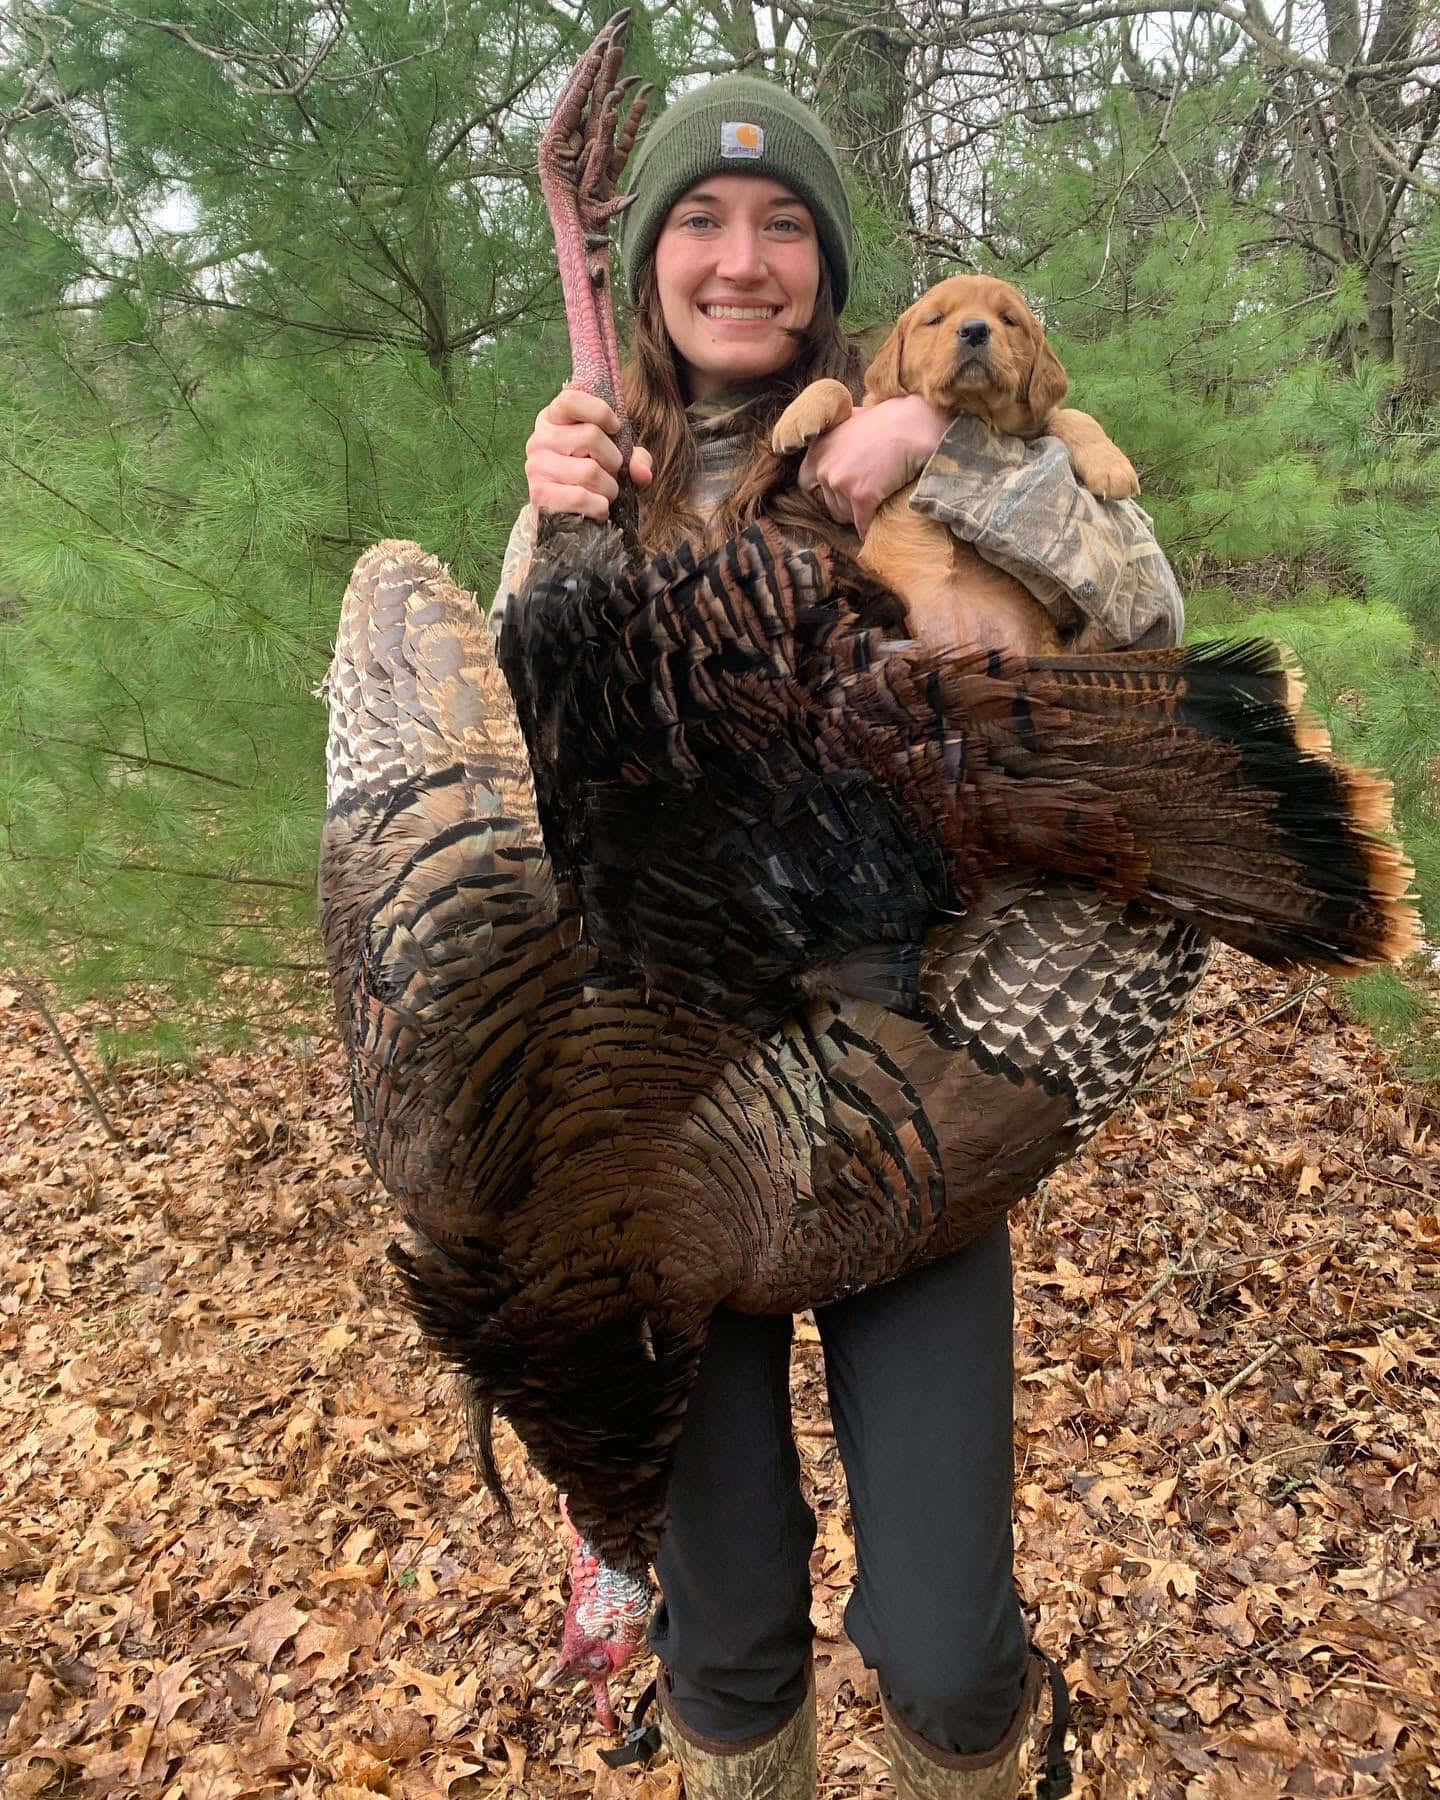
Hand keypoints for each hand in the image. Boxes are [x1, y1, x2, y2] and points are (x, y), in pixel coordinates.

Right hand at [525, 388, 653, 520]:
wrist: (562, 513)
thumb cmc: (590, 476)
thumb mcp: (613, 457)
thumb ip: (634, 457)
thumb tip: (643, 473)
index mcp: (553, 419)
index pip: (571, 400)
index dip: (600, 411)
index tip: (616, 428)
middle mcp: (540, 439)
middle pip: (591, 436)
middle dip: (613, 460)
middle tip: (611, 472)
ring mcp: (536, 467)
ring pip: (590, 471)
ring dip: (609, 488)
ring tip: (605, 493)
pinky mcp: (539, 495)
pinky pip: (581, 497)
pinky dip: (600, 507)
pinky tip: (598, 509)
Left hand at [797, 393, 949, 534]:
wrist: (913, 426)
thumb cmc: (888, 421)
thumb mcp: (850, 421)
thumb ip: (835, 439)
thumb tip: (833, 453)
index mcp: (817, 450)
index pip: (806, 483)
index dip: (824, 487)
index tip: (842, 487)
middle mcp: (824, 467)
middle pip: (829, 503)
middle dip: (846, 502)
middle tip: (869, 489)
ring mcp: (840, 482)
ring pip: (845, 515)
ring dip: (860, 513)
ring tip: (879, 494)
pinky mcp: (860, 496)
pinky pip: (862, 524)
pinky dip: (871, 525)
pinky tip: (880, 517)